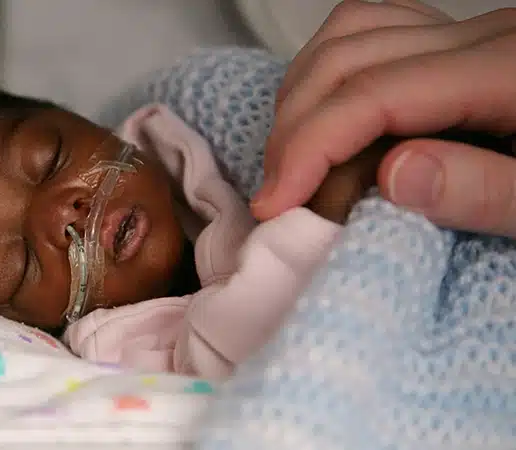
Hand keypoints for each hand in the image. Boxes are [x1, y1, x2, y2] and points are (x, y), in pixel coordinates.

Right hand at [251, 1, 515, 236]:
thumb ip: (487, 190)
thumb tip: (394, 174)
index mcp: (508, 70)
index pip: (375, 92)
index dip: (310, 148)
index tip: (275, 205)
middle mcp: (481, 38)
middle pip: (346, 58)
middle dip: (294, 132)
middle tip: (278, 198)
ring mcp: (466, 35)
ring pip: (346, 35)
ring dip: (302, 99)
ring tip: (294, 164)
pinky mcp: (458, 45)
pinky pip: (370, 32)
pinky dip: (328, 73)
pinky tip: (326, 118)